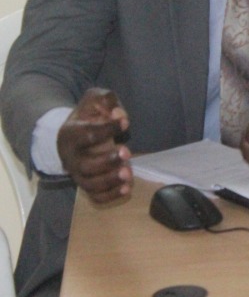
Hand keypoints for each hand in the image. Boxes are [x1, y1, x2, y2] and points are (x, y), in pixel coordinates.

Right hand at [57, 88, 131, 203]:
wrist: (73, 136)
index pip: (87, 135)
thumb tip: (118, 114)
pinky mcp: (87, 184)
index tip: (124, 122)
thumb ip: (107, 100)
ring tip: (128, 173)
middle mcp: (72, 158)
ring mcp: (79, 174)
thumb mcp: (94, 100)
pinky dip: (110, 196)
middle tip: (126, 151)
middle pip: (86, 166)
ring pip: (90, 184)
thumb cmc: (88, 116)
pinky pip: (95, 196)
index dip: (107, 129)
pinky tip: (127, 188)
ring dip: (110, 180)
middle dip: (107, 161)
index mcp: (71, 135)